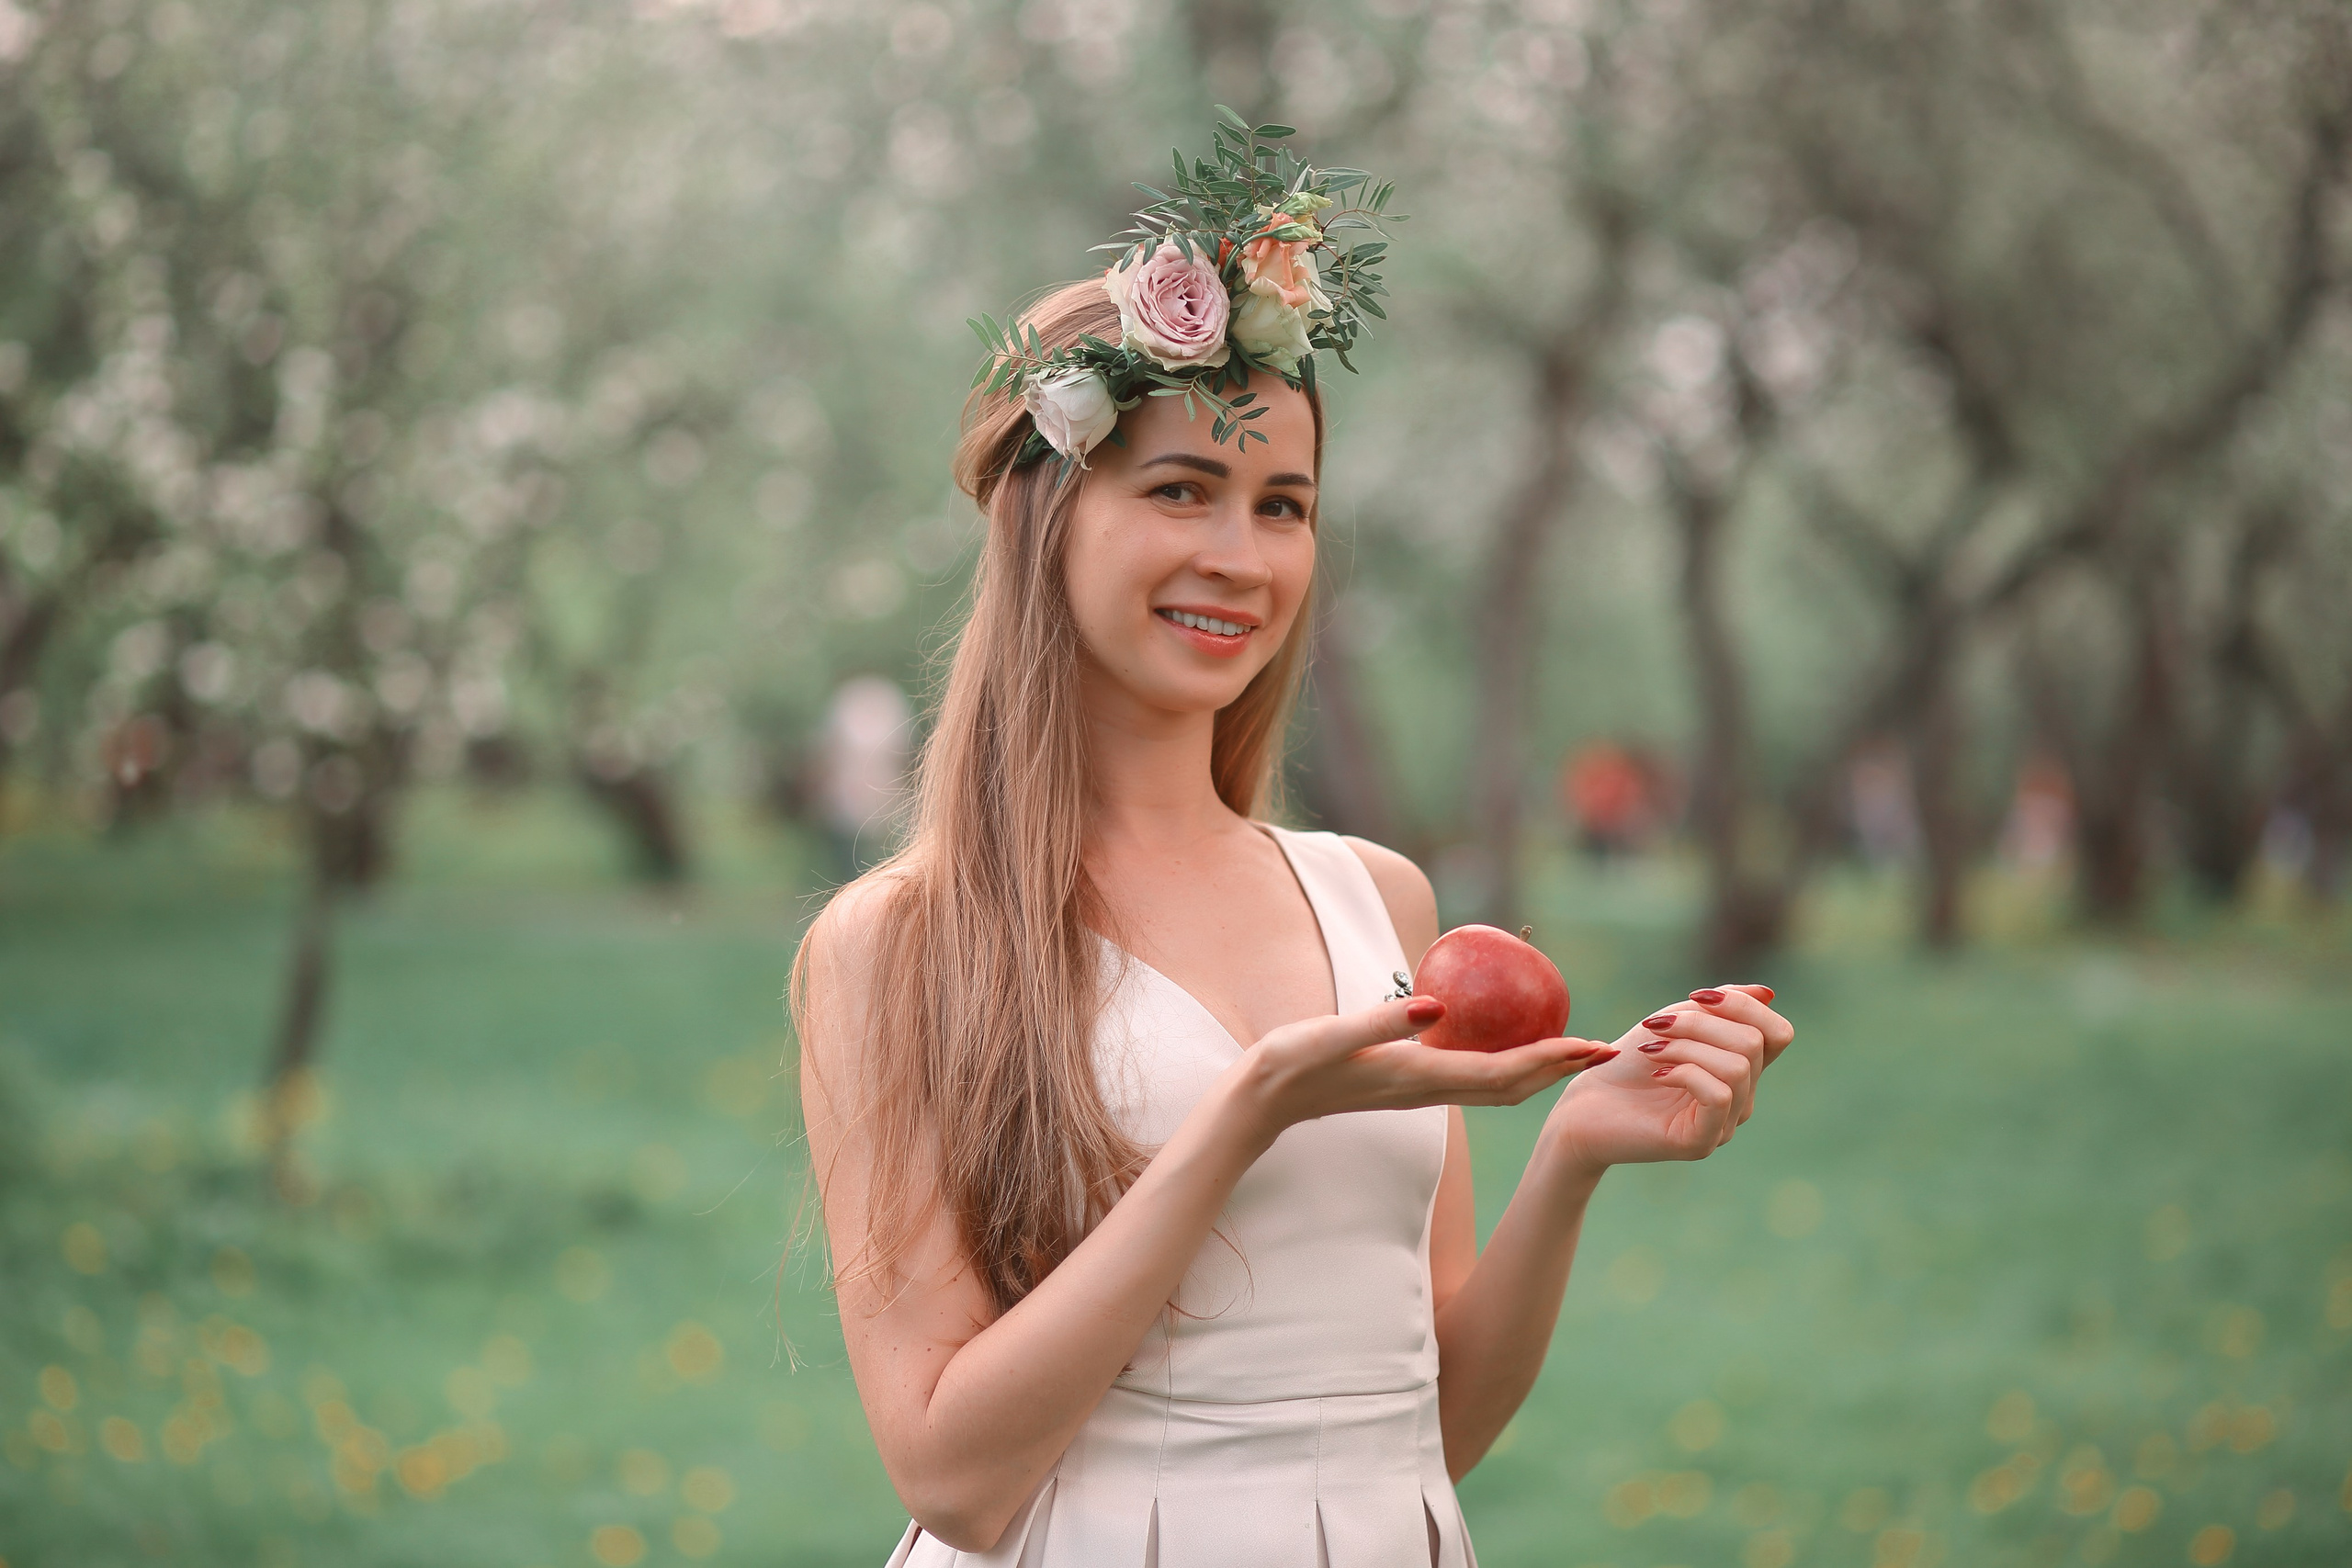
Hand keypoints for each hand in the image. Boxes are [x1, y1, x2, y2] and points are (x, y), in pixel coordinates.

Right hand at [1232, 995, 1618, 1143]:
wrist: (1262, 1102)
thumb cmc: (1290, 1063)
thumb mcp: (1330, 1036)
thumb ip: (1381, 1021)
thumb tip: (1435, 1007)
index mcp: (1418, 1076)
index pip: (1503, 1073)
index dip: (1551, 1060)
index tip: (1592, 1045)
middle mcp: (1427, 1089)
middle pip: (1512, 1086)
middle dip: (1560, 1069)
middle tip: (1604, 1047)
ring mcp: (1418, 1091)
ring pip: (1495, 1086)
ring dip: (1537, 1069)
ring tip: (1571, 1047)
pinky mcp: (1406, 1083)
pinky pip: (1471, 1076)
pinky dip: (1504, 1063)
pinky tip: (1507, 1041)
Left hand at [1542, 983, 1792, 1177]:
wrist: (1582, 1108)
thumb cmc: (1626, 1064)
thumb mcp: (1674, 1022)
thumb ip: (1720, 1007)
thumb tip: (1768, 993)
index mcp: (1741, 1070)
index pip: (1777, 1033)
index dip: (1743, 1005)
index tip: (1695, 997)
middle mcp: (1742, 1100)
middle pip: (1753, 1043)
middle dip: (1702, 1023)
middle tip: (1658, 1027)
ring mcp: (1725, 1124)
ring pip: (1738, 1067)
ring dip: (1687, 1046)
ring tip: (1651, 1050)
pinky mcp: (1702, 1142)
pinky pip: (1719, 1095)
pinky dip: (1685, 1071)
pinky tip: (1657, 1074)